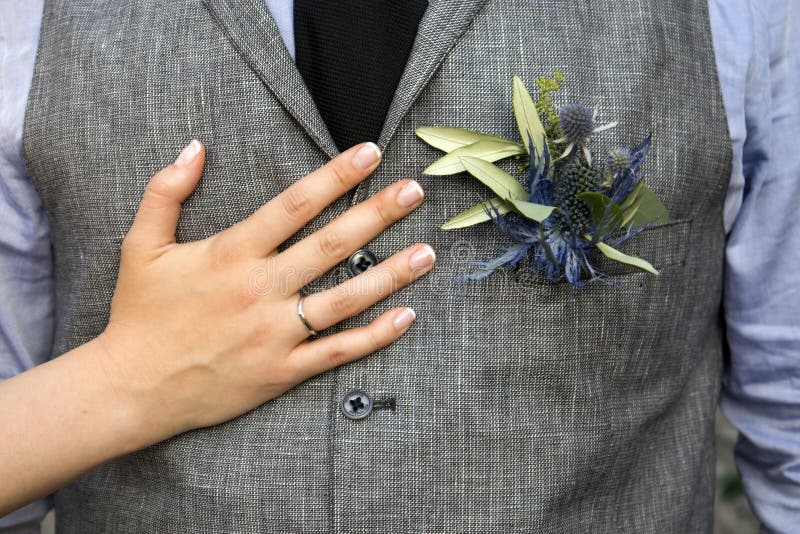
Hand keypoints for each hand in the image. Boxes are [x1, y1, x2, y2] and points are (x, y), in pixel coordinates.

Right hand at [99, 139, 432, 438]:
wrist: (133, 388)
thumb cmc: (140, 314)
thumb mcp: (141, 246)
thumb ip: (166, 191)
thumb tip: (195, 146)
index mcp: (231, 254)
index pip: (294, 205)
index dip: (336, 175)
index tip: (371, 153)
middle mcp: (260, 289)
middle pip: (330, 245)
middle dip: (377, 214)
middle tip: (414, 192)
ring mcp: (275, 333)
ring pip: (345, 299)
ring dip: (390, 274)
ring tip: (427, 252)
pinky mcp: (282, 370)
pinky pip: (337, 351)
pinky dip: (374, 336)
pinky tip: (405, 317)